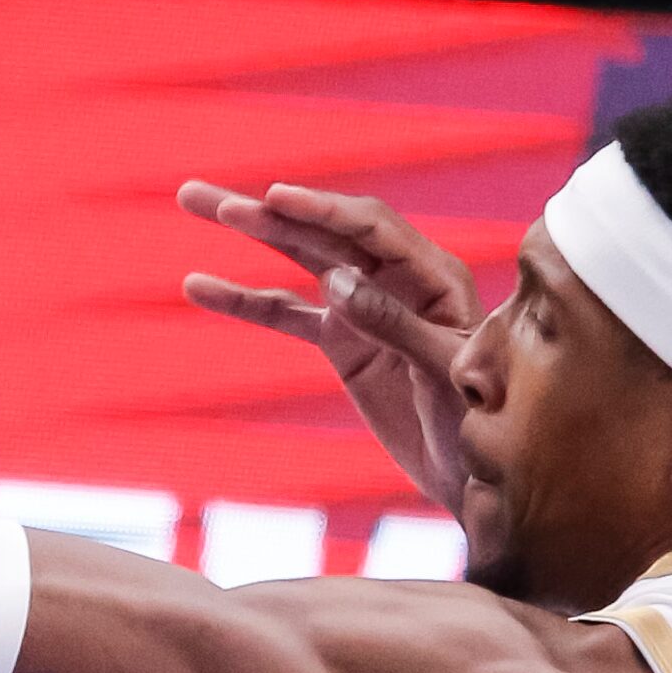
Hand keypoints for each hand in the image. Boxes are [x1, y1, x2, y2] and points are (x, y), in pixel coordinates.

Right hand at [179, 181, 480, 510]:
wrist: (471, 474)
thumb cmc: (475, 419)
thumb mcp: (440, 371)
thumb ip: (393, 324)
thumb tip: (336, 282)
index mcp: (433, 275)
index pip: (370, 228)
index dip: (322, 210)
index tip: (275, 198)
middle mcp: (395, 278)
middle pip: (325, 232)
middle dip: (269, 214)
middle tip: (212, 201)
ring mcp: (363, 306)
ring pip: (298, 258)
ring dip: (250, 231)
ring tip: (195, 201)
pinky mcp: (340, 340)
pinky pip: (284, 312)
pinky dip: (243, 299)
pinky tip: (198, 285)